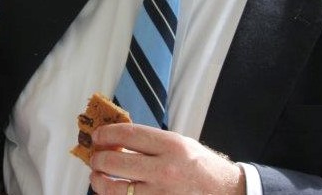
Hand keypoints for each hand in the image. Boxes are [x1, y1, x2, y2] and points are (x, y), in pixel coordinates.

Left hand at [88, 123, 244, 194]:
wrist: (226, 192)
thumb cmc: (201, 166)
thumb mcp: (180, 143)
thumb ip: (151, 141)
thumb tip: (119, 138)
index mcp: (170, 145)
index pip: (128, 135)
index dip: (107, 133)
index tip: (97, 135)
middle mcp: (164, 169)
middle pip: (117, 162)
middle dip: (99, 158)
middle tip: (95, 157)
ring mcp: (161, 194)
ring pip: (117, 189)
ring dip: (100, 182)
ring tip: (97, 176)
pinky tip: (113, 190)